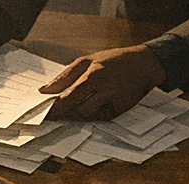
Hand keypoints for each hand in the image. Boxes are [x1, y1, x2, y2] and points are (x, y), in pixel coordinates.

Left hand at [39, 45, 166, 119]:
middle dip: (63, 113)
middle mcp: (105, 90)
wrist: (146, 64)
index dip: (54, 108)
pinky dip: (91, 113)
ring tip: (76, 103)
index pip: (68, 97)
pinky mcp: (120, 111)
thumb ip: (65, 76)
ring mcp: (113, 102)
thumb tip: (44, 90)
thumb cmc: (113, 60)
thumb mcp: (87, 60)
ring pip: (87, 115)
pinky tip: (92, 104)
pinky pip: (99, 118)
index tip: (42, 112)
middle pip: (76, 110)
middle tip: (53, 113)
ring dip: (77, 113)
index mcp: (94, 76)